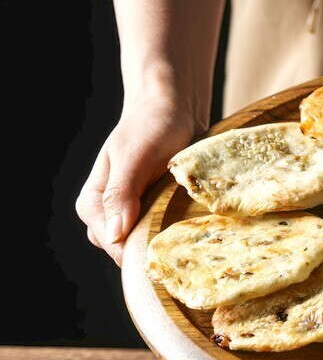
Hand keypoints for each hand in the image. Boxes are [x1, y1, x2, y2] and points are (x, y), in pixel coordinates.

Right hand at [76, 98, 203, 265]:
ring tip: (191, 232)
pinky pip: (161, 232)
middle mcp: (108, 213)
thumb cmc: (151, 126)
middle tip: (187, 241)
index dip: (139, 251)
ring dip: (167, 240)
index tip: (170, 251)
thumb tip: (115, 235)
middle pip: (128, 250)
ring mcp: (131, 213)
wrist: (173, 108)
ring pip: (146, 244)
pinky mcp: (152, 211)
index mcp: (93, 203)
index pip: (113, 244)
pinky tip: (193, 226)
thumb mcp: (134, 157)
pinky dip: (175, 231)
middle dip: (154, 248)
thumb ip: (121, 193)